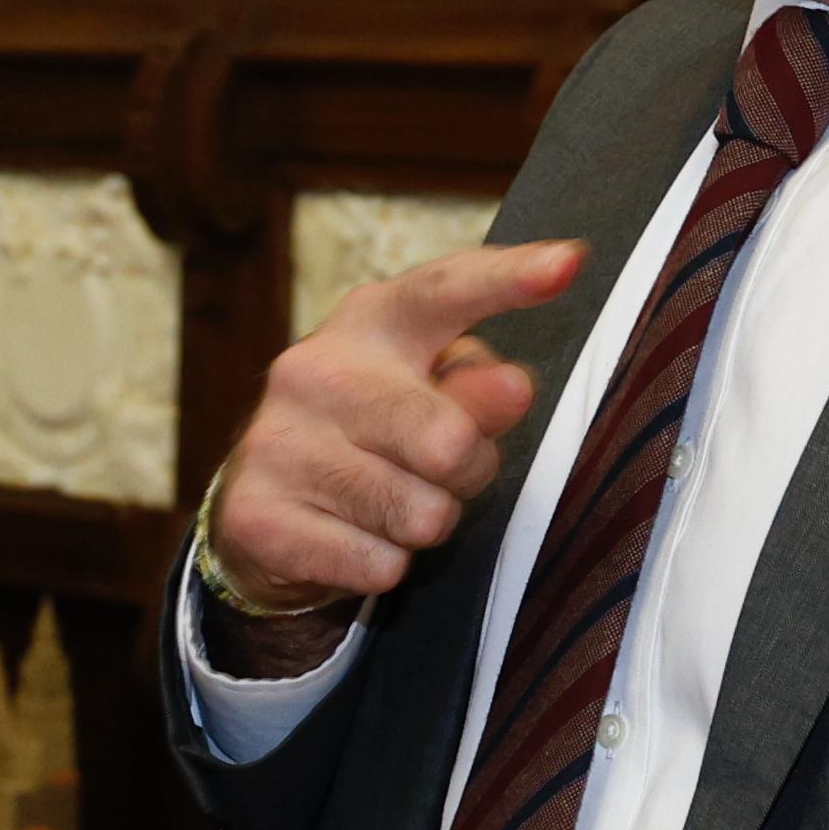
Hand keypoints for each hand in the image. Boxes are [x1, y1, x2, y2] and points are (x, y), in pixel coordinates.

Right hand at [207, 239, 591, 610]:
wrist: (261, 505)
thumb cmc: (375, 434)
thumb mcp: (430, 394)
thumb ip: (480, 386)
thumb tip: (511, 387)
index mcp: (372, 321)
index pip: (445, 292)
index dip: (508, 279)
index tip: (567, 265)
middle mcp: (315, 368)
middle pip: (450, 441)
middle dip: (467, 472)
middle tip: (434, 469)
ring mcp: (279, 440)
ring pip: (422, 514)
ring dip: (426, 522)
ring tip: (389, 502)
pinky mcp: (261, 515)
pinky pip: (380, 564)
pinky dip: (384, 564)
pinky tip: (352, 537)